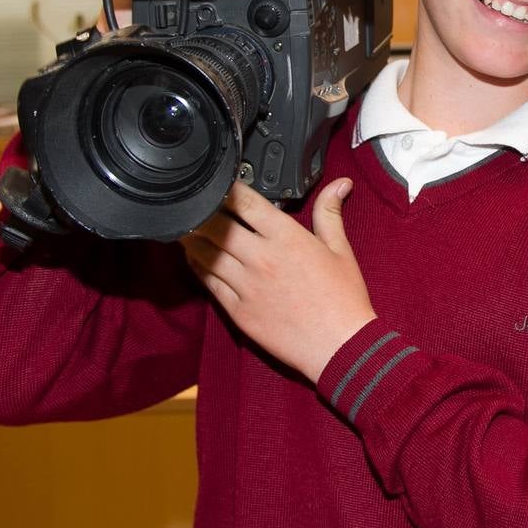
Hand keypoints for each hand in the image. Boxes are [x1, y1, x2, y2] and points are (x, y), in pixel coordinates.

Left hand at [182, 179, 374, 382]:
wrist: (340, 346)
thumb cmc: (343, 298)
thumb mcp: (340, 249)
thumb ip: (330, 212)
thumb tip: (340, 184)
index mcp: (286, 237)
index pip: (244, 202)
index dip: (226, 188)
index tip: (219, 182)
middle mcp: (262, 258)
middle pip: (217, 225)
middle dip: (203, 211)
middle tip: (195, 203)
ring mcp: (246, 285)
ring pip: (206, 253)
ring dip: (192, 237)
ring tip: (185, 225)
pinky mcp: (238, 310)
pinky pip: (208, 283)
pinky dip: (197, 266)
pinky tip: (194, 257)